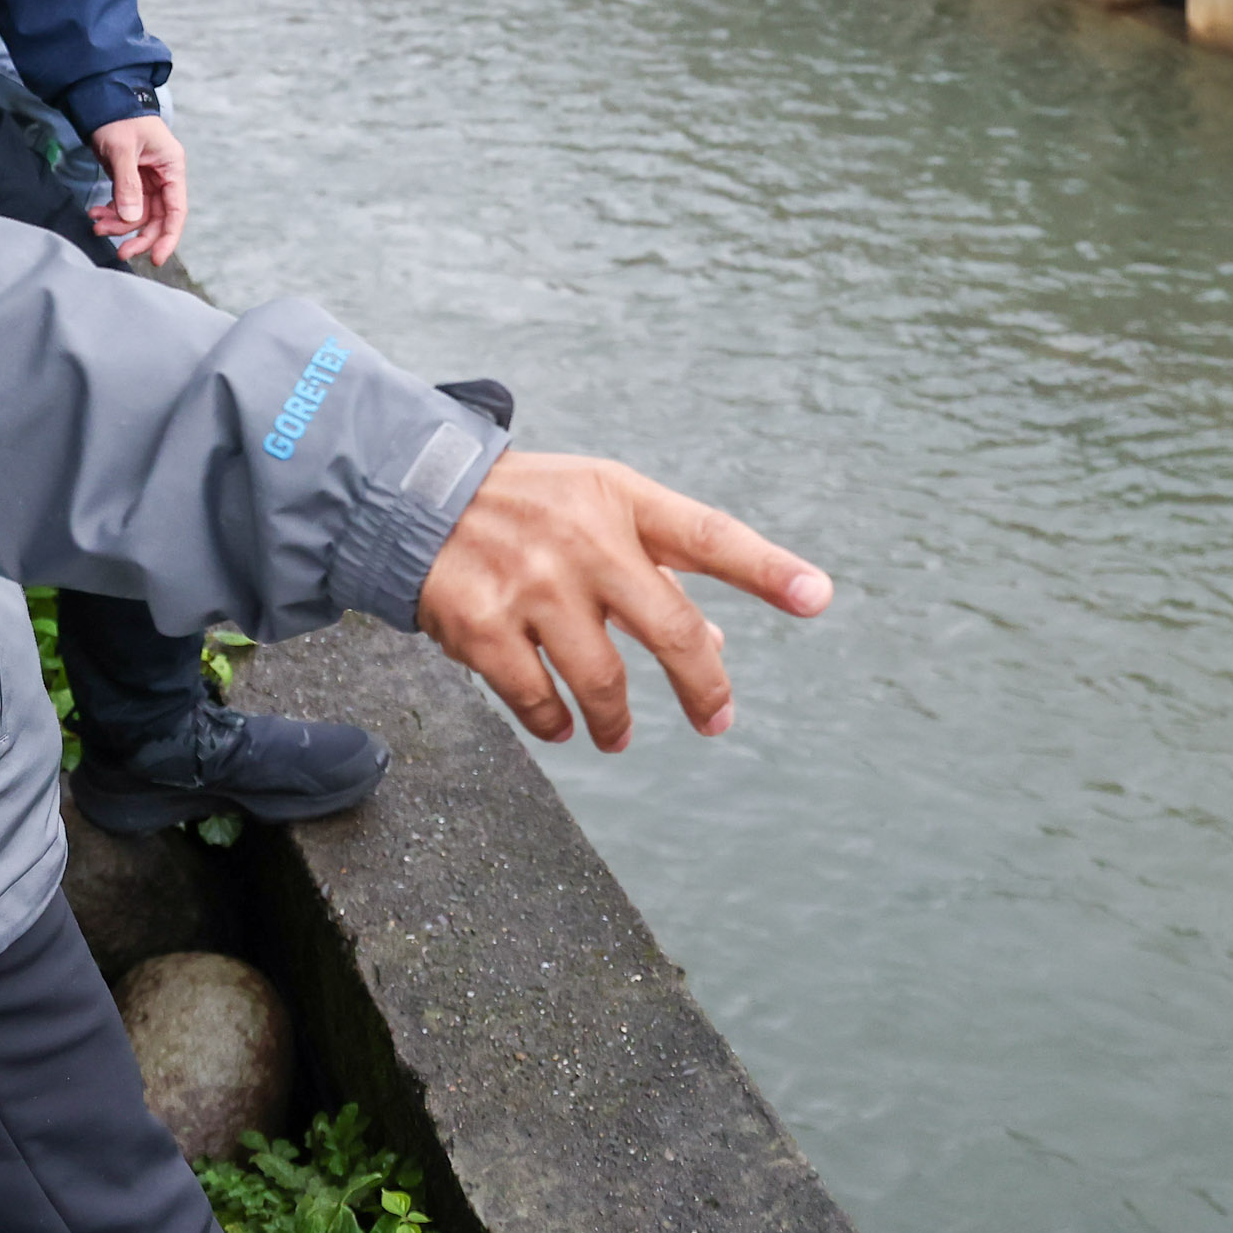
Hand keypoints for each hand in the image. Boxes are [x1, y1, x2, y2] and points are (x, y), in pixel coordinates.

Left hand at [88, 115, 189, 264]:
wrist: (101, 99)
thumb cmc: (118, 117)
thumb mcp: (122, 150)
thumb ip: (128, 185)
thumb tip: (132, 219)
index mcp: (171, 166)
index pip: (176, 210)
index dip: (169, 237)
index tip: (156, 258)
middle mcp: (163, 176)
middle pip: (158, 218)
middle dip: (138, 236)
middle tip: (120, 252)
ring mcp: (146, 179)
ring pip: (138, 215)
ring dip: (119, 224)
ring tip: (97, 225)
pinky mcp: (130, 179)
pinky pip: (125, 205)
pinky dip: (111, 213)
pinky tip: (96, 214)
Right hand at [415, 452, 830, 752]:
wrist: (414, 496)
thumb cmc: (527, 510)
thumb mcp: (597, 512)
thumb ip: (657, 571)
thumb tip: (714, 648)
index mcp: (620, 500)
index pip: (709, 534)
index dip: (766, 569)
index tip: (819, 596)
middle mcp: (582, 537)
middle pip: (670, 629)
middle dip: (703, 688)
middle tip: (717, 721)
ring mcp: (531, 582)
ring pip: (603, 681)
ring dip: (617, 722)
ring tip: (617, 736)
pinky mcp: (483, 624)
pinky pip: (537, 700)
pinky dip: (555, 722)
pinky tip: (561, 726)